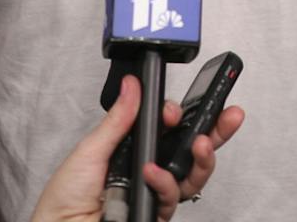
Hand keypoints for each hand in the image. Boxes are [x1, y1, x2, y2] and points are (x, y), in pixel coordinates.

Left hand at [29, 71, 245, 221]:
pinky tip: (153, 173)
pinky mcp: (154, 213)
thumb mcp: (92, 148)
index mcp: (132, 149)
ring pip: (191, 176)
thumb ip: (119, 119)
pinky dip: (165, 183)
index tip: (178, 108)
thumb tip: (133, 86)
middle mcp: (147, 170)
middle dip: (214, 132)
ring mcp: (153, 193)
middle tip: (230, 116)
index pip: (167, 130)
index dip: (179, 117)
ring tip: (201, 143)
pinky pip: (173, 197)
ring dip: (201, 158)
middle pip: (189, 151)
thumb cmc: (66, 196)